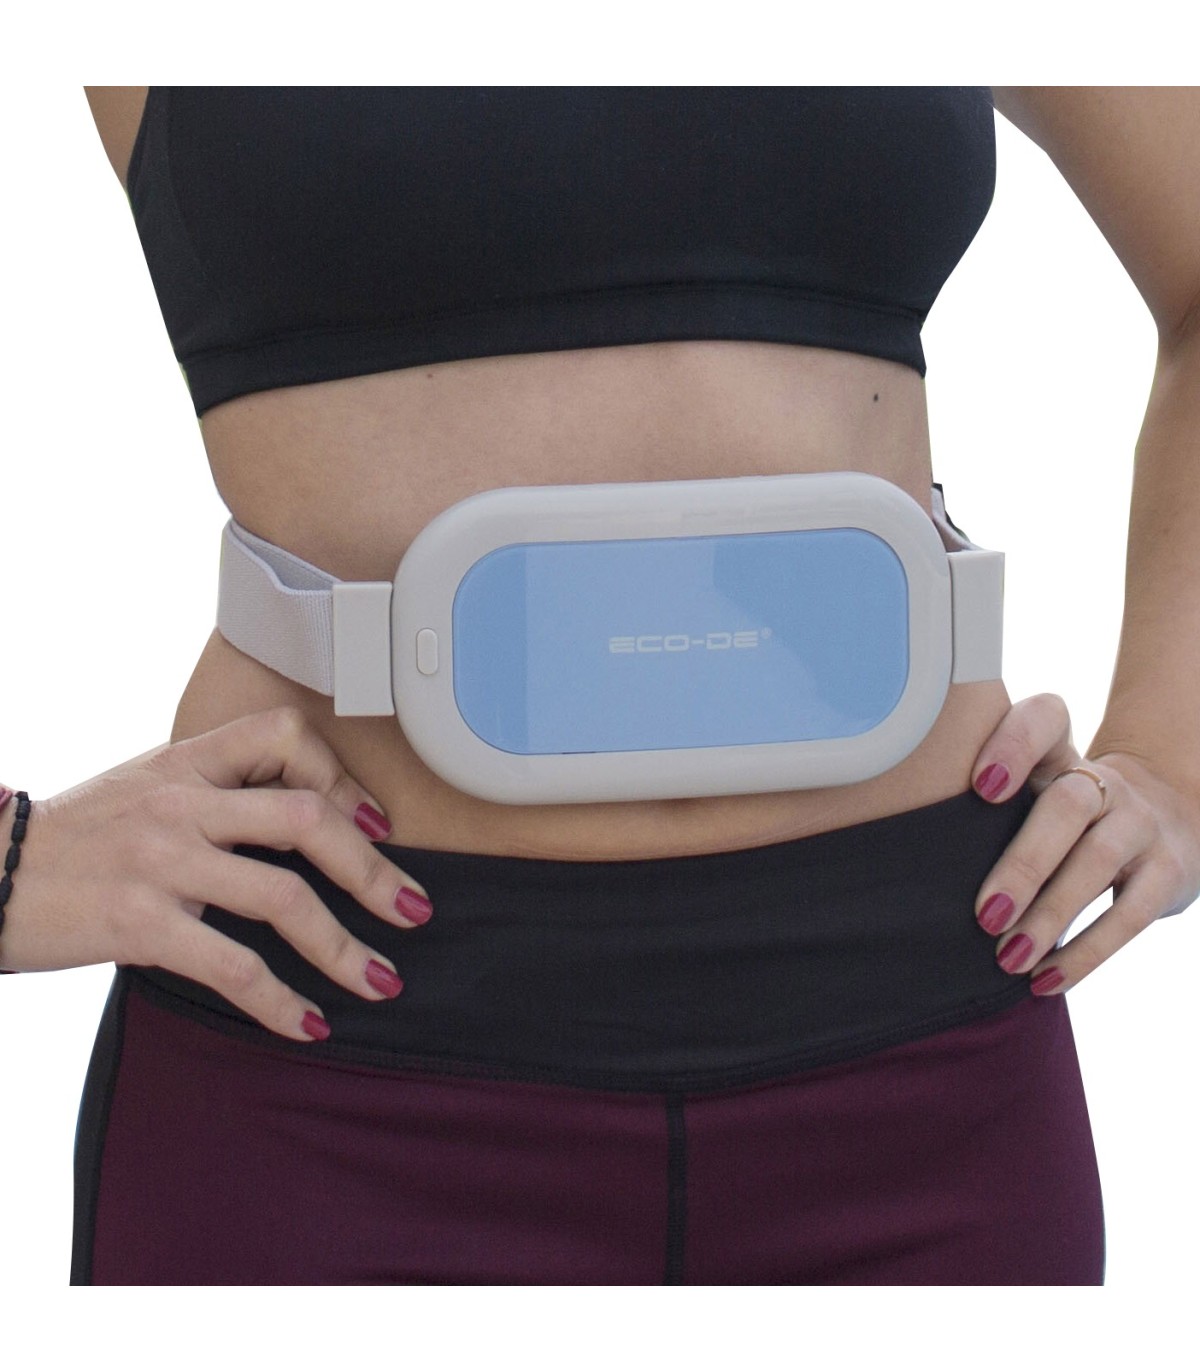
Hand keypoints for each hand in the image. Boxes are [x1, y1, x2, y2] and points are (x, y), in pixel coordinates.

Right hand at [0, 706, 432, 1039]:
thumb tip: (303, 824)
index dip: (343, 778)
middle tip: (415, 910)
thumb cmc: (70, 839)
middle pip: (308, 822)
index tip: (377, 824)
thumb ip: (214, 794)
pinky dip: (280, 1002)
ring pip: (283, 898)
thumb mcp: (143, 788)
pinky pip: (233, 965)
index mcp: (186, 761)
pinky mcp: (138, 921)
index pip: (285, 737)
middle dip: (374, 872)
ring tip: (379, 980)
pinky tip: (306, 1024)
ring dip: (344, 948)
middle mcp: (180, 801)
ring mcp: (160, 860)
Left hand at [968, 693, 1199, 993]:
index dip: (1015, 745)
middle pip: (1066, 805)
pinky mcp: (1168, 870)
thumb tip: (902, 867)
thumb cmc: (1057, 814)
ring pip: (1097, 861)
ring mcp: (1140, 822)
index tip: (979, 786)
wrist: (1163, 816)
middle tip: (984, 915)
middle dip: (1023, 863)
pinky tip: (1047, 979)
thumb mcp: (1028, 793)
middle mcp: (1103, 779)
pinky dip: (1087, 953)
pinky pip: (1130, 914)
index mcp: (1058, 750)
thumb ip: (975, 807)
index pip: (1044, 720)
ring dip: (1050, 915)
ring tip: (1007, 957)